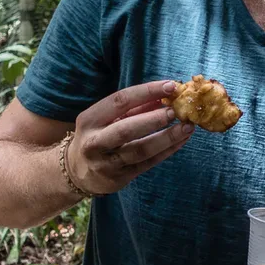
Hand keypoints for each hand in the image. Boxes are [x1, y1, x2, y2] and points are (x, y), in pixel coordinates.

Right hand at [68, 80, 194, 194]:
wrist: (77, 171)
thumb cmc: (97, 135)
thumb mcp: (106, 118)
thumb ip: (134, 108)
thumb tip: (165, 94)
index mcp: (89, 120)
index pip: (120, 101)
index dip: (147, 92)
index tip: (171, 86)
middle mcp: (94, 142)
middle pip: (126, 129)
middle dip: (154, 119)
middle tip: (176, 111)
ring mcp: (106, 163)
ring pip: (140, 150)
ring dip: (167, 138)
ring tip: (187, 127)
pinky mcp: (119, 178)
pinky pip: (147, 164)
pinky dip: (167, 151)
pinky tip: (182, 141)